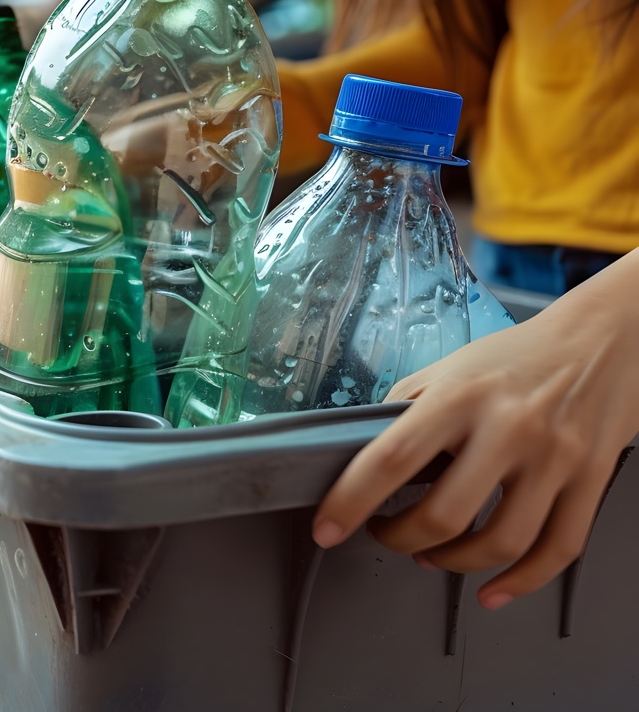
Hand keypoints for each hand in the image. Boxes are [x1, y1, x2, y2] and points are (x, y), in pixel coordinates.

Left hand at [311, 249, 638, 608]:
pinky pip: (556, 550)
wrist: (603, 340)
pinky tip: (493, 590)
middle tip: (385, 535)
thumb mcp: (447, 368)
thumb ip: (405, 409)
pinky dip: (521, 582)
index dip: (351, 501)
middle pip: (445, 515)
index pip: (393, 458)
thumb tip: (361, 452)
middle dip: (400, 539)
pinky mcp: (592, 480)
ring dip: (452, 563)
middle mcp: (509, 428)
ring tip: (429, 556)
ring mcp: (555, 458)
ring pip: (500, 542)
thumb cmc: (515, 356)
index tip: (327, 528)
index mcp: (461, 396)